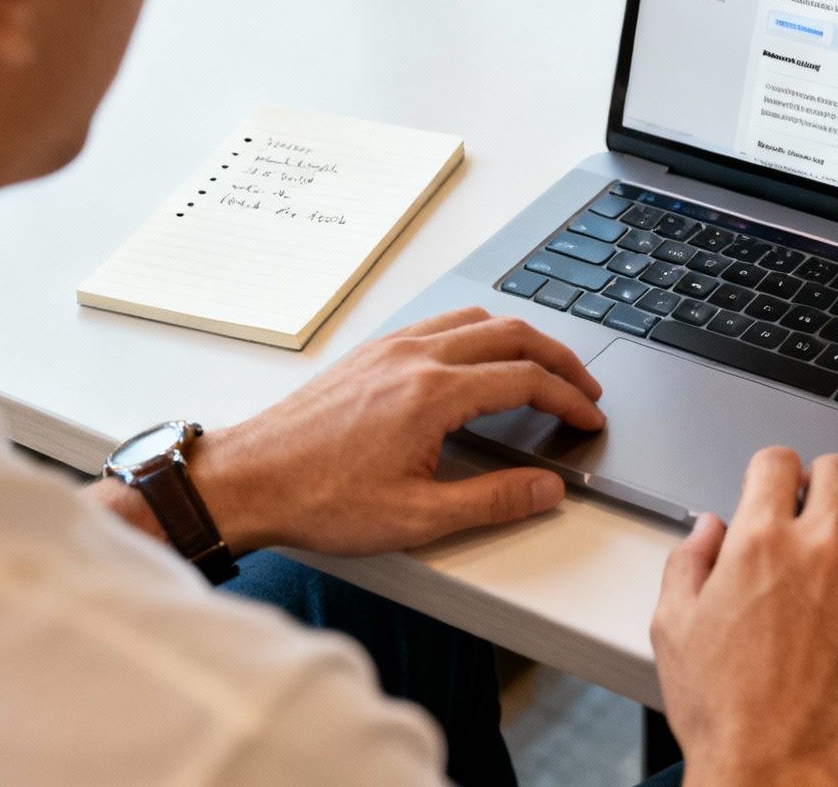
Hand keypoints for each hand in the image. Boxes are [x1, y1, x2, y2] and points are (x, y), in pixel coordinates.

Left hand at [190, 306, 604, 555]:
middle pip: (512, 333)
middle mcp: (415, 357)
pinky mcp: (370, 353)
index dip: (570, 398)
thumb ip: (492, 501)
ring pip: (476, 320)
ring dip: (520, 339)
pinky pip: (439, 324)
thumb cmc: (318, 499)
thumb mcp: (416, 518)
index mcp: (433, 394)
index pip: (526, 379)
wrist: (247, 480)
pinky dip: (478, 334)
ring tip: (542, 370)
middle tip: (584, 387)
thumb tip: (546, 488)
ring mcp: (390, 348)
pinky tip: (478, 363)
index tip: (589, 418)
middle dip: (560, 358)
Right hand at [651, 449, 837, 786]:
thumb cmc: (722, 710)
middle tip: (814, 508)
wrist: (772, 768)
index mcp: (758, 544)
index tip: (774, 490)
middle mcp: (817, 551)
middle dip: (822, 479)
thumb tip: (707, 529)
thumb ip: (687, 563)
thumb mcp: (672, 627)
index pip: (777, 460)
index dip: (772, 471)